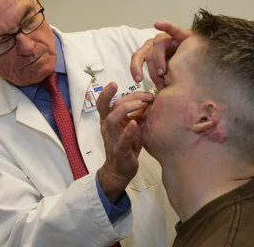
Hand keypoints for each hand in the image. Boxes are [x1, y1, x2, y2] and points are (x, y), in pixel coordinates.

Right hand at [97, 82, 152, 202]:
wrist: (121, 170)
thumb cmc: (127, 145)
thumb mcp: (131, 126)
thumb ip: (137, 113)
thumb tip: (148, 98)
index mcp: (108, 120)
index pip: (105, 101)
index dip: (109, 91)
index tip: (121, 83)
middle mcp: (107, 127)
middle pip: (111, 106)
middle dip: (128, 98)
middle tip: (146, 96)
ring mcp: (112, 139)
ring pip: (112, 120)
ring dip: (126, 109)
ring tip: (140, 105)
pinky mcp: (119, 151)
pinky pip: (122, 140)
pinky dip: (128, 131)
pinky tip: (135, 123)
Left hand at [131, 21, 191, 88]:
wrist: (199, 58)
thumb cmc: (180, 69)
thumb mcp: (166, 77)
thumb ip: (159, 81)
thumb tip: (154, 94)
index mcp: (150, 52)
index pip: (137, 57)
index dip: (135, 68)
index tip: (137, 80)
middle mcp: (156, 44)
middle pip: (147, 53)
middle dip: (153, 71)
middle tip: (159, 81)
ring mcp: (168, 38)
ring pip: (158, 46)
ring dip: (159, 60)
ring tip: (164, 73)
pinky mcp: (181, 34)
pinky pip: (172, 29)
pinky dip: (165, 26)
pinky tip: (158, 24)